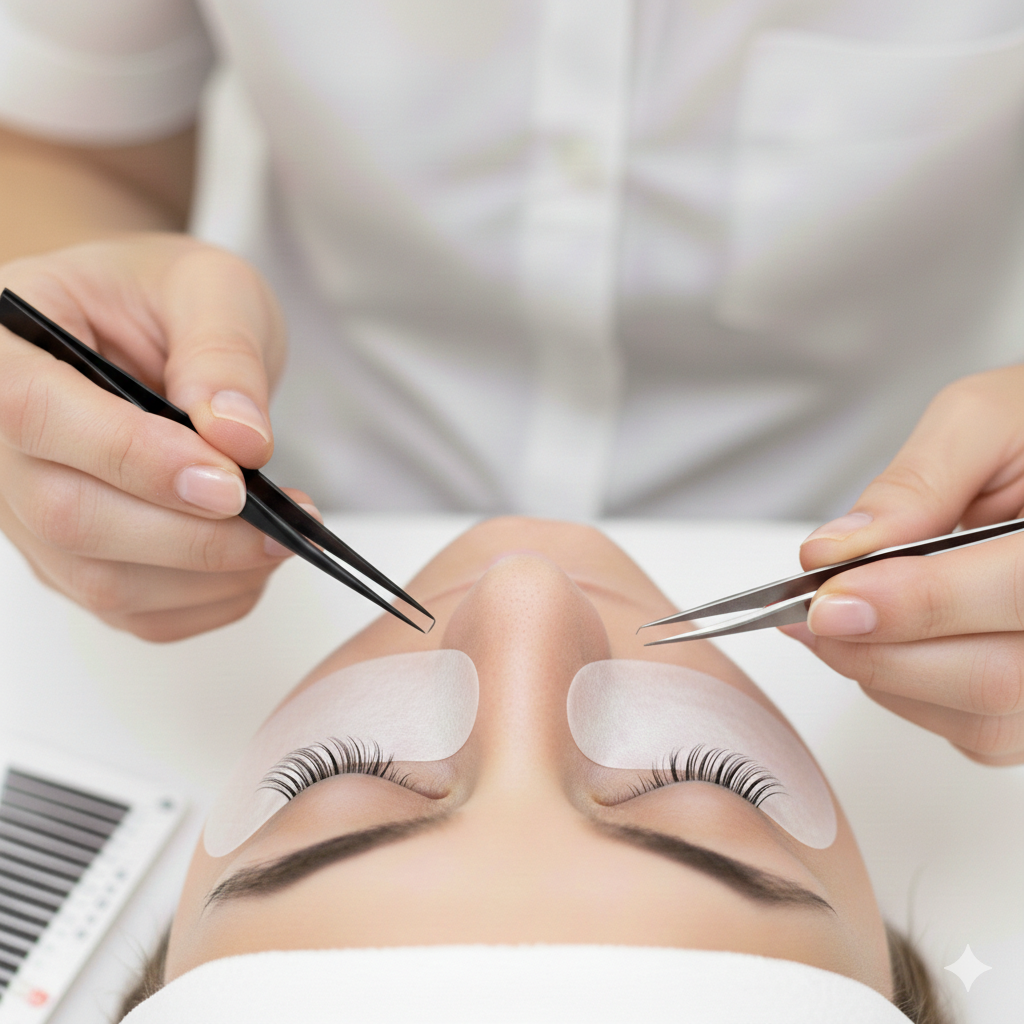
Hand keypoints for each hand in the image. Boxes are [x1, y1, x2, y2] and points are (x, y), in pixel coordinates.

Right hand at [0, 234, 301, 640]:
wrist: (153, 332)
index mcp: (3, 348)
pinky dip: (205, 602)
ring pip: (100, 580)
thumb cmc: (166, 298)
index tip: (231, 482)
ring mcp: (28, 514)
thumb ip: (222, 352)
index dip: (134, 457)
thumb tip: (239, 441)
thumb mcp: (210, 287)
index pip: (37, 415)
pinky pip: (132, 612)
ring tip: (283, 539)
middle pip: (68, 516)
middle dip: (191, 535)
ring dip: (207, 576)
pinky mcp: (72, 562)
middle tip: (283, 526)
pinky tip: (253, 563)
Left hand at [785, 365, 1023, 764]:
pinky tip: (885, 637)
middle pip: (993, 680)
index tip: (829, 597)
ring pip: (980, 719)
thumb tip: (834, 554)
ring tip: (841, 614)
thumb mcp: (983, 420)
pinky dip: (908, 690)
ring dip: (885, 671)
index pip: (1015, 592)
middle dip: (879, 648)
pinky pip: (975, 732)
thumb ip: (916, 484)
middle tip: (811, 609)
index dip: (916, 604)